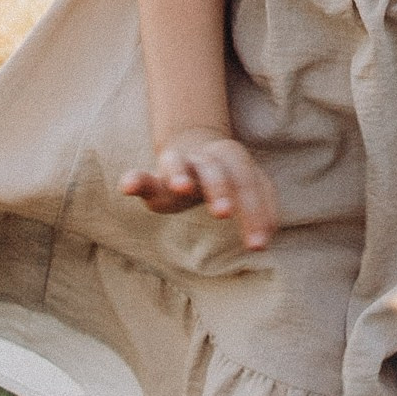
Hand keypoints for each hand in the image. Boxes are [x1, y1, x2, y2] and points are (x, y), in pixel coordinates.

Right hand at [121, 135, 278, 250]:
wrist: (191, 150)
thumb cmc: (224, 179)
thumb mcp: (245, 188)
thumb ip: (263, 208)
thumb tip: (269, 235)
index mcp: (234, 162)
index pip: (249, 185)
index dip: (256, 213)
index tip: (259, 245)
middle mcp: (207, 160)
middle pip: (216, 171)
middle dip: (220, 190)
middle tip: (224, 213)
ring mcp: (180, 165)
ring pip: (179, 164)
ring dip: (180, 174)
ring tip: (180, 188)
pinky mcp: (155, 177)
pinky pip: (143, 176)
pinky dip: (135, 179)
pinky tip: (127, 186)